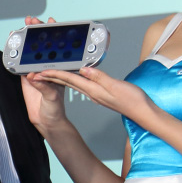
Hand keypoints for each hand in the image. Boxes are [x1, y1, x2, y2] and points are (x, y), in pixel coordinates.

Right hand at [17, 17, 70, 135]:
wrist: (46, 121)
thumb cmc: (56, 109)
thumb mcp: (53, 97)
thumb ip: (44, 86)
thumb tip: (34, 77)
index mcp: (59, 71)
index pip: (57, 49)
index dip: (54, 35)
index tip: (51, 24)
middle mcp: (49, 69)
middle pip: (43, 47)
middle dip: (38, 33)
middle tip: (32, 22)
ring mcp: (38, 73)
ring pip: (32, 54)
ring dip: (27, 42)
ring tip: (21, 30)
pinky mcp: (27, 79)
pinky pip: (21, 66)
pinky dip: (17, 56)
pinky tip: (14, 47)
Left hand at [37, 66, 152, 122]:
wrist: (142, 112)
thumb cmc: (132, 100)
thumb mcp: (115, 86)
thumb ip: (99, 78)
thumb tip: (84, 70)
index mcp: (93, 89)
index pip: (69, 79)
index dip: (54, 74)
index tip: (41, 71)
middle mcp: (91, 92)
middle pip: (67, 82)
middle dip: (51, 75)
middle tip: (39, 70)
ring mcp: (95, 94)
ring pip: (73, 83)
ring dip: (60, 77)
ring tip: (50, 70)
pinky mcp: (100, 94)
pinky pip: (82, 84)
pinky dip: (73, 79)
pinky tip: (73, 75)